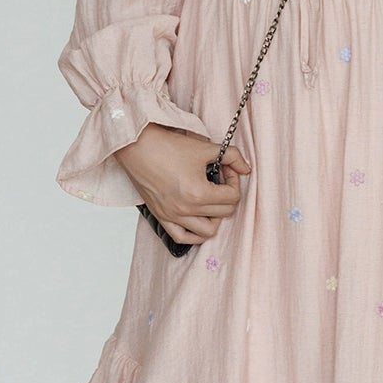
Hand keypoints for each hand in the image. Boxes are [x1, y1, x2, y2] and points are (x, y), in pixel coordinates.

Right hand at [115, 125, 251, 245]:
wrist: (136, 145)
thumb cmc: (166, 145)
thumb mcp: (204, 148)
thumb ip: (231, 156)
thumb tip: (246, 168)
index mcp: (198, 193)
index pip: (232, 197)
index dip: (234, 180)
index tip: (226, 168)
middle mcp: (185, 209)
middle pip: (224, 213)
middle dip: (227, 195)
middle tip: (220, 179)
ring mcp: (172, 216)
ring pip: (207, 231)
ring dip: (215, 217)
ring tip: (211, 200)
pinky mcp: (161, 216)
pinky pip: (182, 237)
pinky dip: (194, 234)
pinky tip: (198, 220)